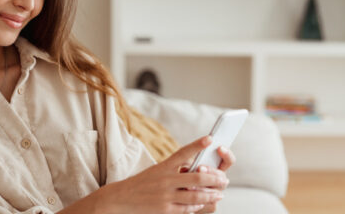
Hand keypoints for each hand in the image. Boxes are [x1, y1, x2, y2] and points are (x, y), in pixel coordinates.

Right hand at [95, 136, 227, 213]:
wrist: (120, 199)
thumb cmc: (142, 183)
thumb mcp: (157, 171)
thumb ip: (176, 169)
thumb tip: (198, 169)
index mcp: (163, 166)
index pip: (182, 152)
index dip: (197, 145)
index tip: (210, 138)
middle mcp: (165, 179)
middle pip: (197, 177)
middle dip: (214, 178)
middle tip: (224, 179)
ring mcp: (165, 196)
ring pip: (196, 195)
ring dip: (211, 194)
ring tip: (219, 194)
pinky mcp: (165, 210)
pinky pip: (187, 209)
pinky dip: (198, 206)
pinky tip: (204, 203)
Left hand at [185, 146, 235, 213]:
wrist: (174, 194)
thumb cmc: (180, 176)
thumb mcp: (184, 165)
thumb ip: (190, 164)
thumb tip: (191, 166)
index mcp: (216, 168)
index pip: (228, 161)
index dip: (226, 154)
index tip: (219, 147)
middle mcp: (219, 181)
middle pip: (222, 176)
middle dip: (211, 171)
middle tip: (199, 167)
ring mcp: (216, 195)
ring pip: (215, 192)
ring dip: (202, 188)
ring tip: (189, 185)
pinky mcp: (210, 206)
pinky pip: (209, 205)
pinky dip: (199, 202)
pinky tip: (189, 198)